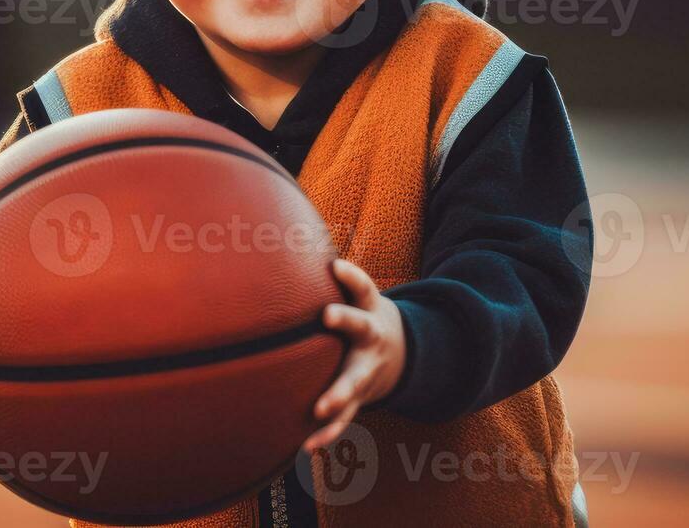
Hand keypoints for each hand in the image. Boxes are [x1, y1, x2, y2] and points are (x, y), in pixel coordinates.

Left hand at [303, 259, 407, 452]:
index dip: (351, 276)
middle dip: (346, 321)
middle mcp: (371, 338)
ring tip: (320, 408)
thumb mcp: (359, 297)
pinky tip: (307, 445)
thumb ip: (332, 280)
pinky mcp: (361, 396)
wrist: (402, 352)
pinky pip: (346, 417)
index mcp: (369, 310)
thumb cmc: (362, 317)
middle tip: (327, 315)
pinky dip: (328, 431)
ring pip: (356, 381)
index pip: (363, 287)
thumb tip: (286, 243)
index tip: (335, 265)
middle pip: (362, 327)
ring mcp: (368, 369)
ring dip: (339, 394)